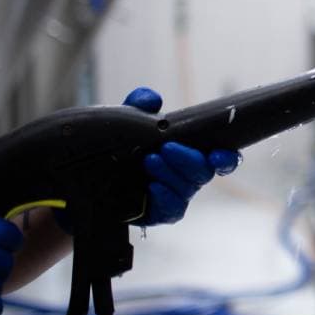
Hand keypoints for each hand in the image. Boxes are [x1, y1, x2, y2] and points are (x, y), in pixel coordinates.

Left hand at [123, 88, 240, 225]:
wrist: (88, 172)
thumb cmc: (117, 147)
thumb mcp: (125, 119)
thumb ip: (139, 104)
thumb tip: (153, 100)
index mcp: (189, 153)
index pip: (220, 158)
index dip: (226, 158)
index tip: (217, 153)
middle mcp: (187, 176)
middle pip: (204, 173)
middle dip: (189, 159)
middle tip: (166, 148)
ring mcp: (175, 196)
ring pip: (187, 189)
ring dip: (170, 174)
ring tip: (149, 160)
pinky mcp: (159, 214)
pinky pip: (173, 210)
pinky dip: (165, 197)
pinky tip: (153, 187)